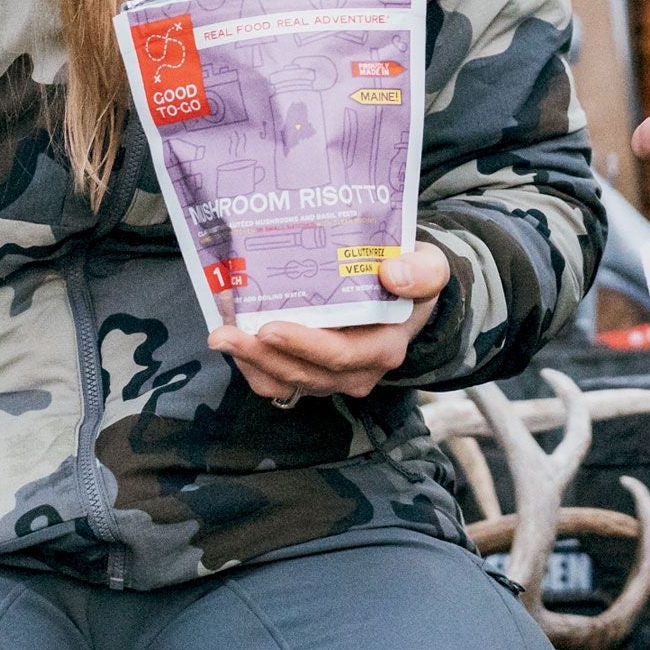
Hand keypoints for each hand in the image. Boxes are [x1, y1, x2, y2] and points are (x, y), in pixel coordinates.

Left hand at [206, 245, 450, 406]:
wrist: (405, 292)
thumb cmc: (412, 277)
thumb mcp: (430, 267)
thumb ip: (421, 271)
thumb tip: (393, 275)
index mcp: (383, 348)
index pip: (339, 356)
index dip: (302, 345)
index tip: (268, 327)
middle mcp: (356, 371)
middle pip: (302, 373)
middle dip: (259, 355)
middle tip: (222, 332)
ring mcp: (330, 377)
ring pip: (283, 381)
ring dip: (248, 361)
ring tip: (218, 333)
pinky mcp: (310, 373)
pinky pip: (276, 380)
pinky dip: (250, 362)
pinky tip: (230, 334)